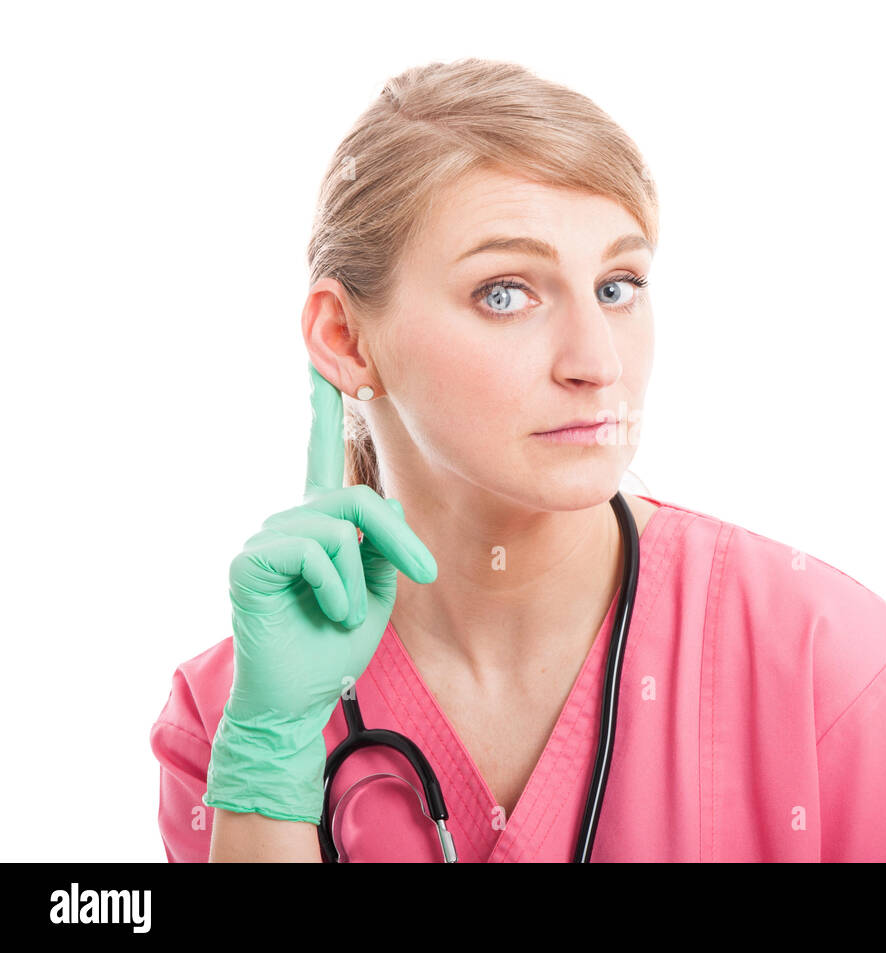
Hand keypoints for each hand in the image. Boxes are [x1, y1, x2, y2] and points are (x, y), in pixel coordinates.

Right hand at [203, 361, 437, 823]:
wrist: (303, 696)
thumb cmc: (338, 639)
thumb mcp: (379, 582)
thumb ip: (382, 539)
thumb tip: (379, 503)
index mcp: (323, 520)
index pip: (324, 453)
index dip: (321, 405)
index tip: (317, 354)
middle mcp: (293, 519)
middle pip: (361, 498)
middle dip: (398, 541)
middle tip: (421, 575)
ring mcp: (269, 538)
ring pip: (342, 528)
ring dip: (360, 581)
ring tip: (343, 611)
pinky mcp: (252, 562)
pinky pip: (316, 551)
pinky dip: (336, 588)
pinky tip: (325, 612)